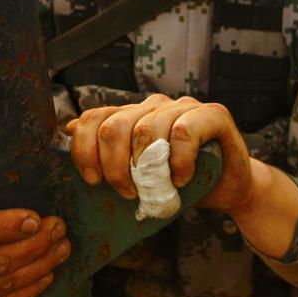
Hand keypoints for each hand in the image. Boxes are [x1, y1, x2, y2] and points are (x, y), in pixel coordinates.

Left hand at [65, 94, 253, 213]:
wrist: (229, 187)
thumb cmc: (179, 182)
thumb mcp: (138, 174)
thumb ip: (107, 153)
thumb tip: (68, 129)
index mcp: (132, 115)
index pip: (94, 118)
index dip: (85, 149)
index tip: (93, 180)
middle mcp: (155, 105)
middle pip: (115, 125)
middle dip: (113, 166)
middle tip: (125, 192)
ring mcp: (184, 106)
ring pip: (147, 128)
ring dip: (146, 169)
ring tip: (154, 190)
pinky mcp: (212, 114)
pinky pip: (185, 131)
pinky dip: (178, 161)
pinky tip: (181, 180)